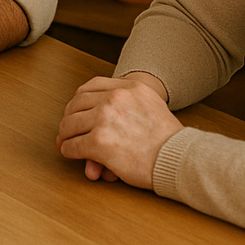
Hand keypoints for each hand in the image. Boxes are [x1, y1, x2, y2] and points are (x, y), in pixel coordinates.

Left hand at [56, 74, 182, 188]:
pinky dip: (69, 150)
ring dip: (66, 135)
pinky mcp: (99, 142)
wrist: (177, 157)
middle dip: (69, 117)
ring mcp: (104, 118)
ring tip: (66, 141)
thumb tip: (101, 115)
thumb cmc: (168, 138)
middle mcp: (114, 97)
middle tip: (67, 128)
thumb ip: (127, 102)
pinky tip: (71, 154)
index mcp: (128, 86)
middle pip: (77, 103)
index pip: (92, 86)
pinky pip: (73, 145)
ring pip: (70, 124)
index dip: (80, 100)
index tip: (77, 110)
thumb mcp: (151, 103)